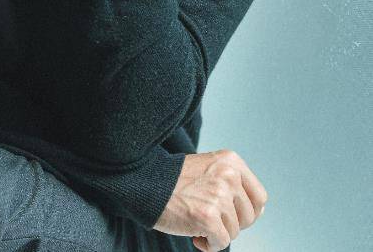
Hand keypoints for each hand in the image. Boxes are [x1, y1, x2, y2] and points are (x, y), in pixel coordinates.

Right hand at [153, 149, 267, 250]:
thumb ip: (233, 183)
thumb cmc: (176, 180)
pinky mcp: (208, 216)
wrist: (144, 182)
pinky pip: (222, 243)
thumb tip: (259, 210)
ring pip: (235, 231)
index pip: (259, 197)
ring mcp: (219, 195)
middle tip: (208, 217)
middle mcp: (228, 175)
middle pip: (249, 217)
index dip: (246, 211)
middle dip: (231, 223)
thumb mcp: (209, 168)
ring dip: (217, 233)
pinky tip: (194, 234)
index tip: (229, 213)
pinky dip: (209, 245)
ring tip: (197, 221)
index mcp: (231, 161)